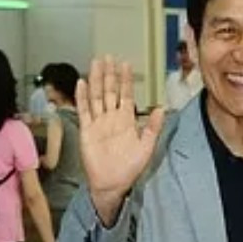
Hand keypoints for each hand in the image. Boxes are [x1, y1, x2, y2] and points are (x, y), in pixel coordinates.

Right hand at [77, 57, 163, 225]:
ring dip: (95, 80)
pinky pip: (84, 110)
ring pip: (96, 96)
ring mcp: (98, 123)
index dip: (125, 79)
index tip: (125, 64)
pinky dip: (82, 97)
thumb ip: (152, 127)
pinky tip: (81, 84)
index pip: (126, 94)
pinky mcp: (87, 130)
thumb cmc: (129, 168)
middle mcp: (111, 118)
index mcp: (126, 120)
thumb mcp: (146, 147)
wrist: (112, 184)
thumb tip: (161, 108)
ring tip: (95, 64)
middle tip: (108, 57)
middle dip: (109, 74)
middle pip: (109, 90)